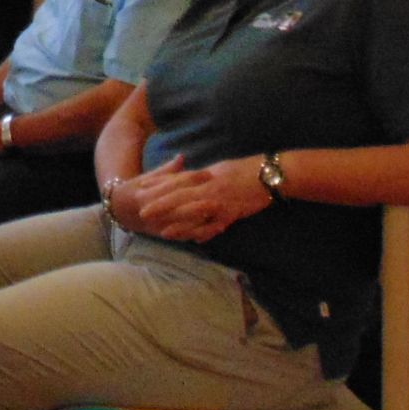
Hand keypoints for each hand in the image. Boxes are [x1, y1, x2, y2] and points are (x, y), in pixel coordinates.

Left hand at [125, 155, 269, 243]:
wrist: (268, 175)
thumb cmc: (241, 170)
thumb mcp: (216, 169)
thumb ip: (198, 176)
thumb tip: (181, 178)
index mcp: (204, 175)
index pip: (177, 180)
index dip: (158, 186)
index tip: (140, 191)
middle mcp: (210, 187)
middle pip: (181, 195)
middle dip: (161, 204)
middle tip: (142, 212)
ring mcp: (221, 201)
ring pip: (196, 212)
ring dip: (178, 222)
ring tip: (162, 231)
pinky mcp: (232, 214)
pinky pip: (215, 225)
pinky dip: (204, 233)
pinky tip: (192, 240)